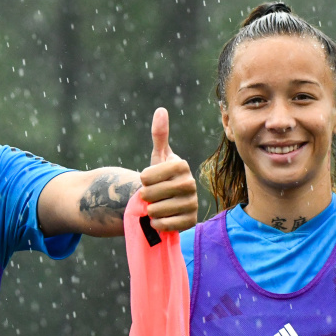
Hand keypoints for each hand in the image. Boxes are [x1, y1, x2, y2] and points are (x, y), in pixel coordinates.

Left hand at [137, 108, 197, 231]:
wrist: (166, 202)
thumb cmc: (160, 177)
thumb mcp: (158, 156)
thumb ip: (159, 135)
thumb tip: (161, 110)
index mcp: (181, 165)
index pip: (146, 176)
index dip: (142, 180)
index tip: (148, 179)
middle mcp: (190, 183)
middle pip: (150, 194)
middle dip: (144, 196)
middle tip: (149, 196)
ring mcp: (192, 203)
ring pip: (157, 210)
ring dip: (149, 210)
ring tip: (155, 206)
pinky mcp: (190, 221)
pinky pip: (166, 225)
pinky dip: (157, 224)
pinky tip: (160, 218)